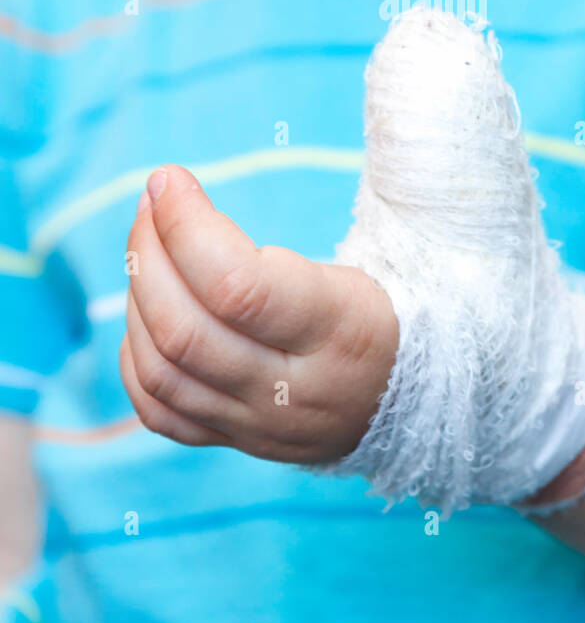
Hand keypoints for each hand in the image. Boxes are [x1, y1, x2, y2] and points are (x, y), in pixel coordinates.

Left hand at [120, 165, 398, 463]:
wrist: (410, 398)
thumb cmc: (379, 309)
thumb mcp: (362, 262)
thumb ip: (275, 239)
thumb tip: (178, 193)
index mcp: (338, 331)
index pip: (237, 286)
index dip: (185, 226)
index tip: (170, 180)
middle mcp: (294, 390)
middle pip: (185, 330)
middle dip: (149, 254)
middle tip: (150, 203)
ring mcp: (260, 425)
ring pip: (162, 372)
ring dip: (137, 299)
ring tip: (149, 250)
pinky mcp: (237, 441)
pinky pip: (160, 413)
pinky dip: (136, 358)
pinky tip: (147, 316)